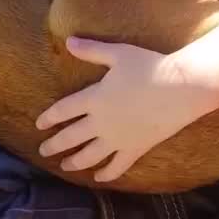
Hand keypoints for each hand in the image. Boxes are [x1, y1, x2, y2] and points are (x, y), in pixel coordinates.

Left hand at [36, 37, 200, 182]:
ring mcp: (118, 138)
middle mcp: (101, 122)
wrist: (180, 88)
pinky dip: (106, 174)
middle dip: (55, 145)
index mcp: (94, 98)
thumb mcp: (118, 54)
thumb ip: (91, 50)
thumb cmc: (149, 66)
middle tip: (43, 151)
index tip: (39, 126)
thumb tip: (68, 41)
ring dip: (75, 162)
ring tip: (65, 166)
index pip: (63, 110)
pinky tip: (99, 177)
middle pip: (71, 137)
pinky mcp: (136, 149)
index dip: (50, 118)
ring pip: (90, 155)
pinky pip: (117, 166)